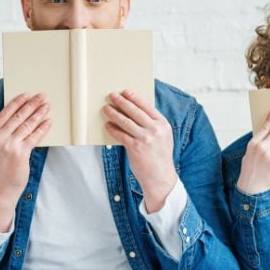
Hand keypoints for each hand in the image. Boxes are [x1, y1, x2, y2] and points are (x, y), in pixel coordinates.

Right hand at [0, 93, 51, 231]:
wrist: (2, 186)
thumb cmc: (2, 166)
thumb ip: (4, 133)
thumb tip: (20, 116)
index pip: (5, 113)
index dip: (17, 103)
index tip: (26, 95)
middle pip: (18, 117)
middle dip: (31, 105)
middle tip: (41, 97)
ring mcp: (9, 146)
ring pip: (27, 125)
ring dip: (39, 114)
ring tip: (46, 106)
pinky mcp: (21, 154)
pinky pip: (34, 137)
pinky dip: (42, 128)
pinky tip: (48, 122)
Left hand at [102, 90, 176, 212]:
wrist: (160, 177)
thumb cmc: (159, 157)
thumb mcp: (163, 137)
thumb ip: (152, 125)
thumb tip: (135, 112)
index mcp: (163, 124)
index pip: (147, 106)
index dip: (135, 98)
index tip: (125, 92)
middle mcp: (155, 130)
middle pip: (134, 111)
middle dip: (121, 102)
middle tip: (112, 96)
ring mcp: (145, 139)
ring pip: (125, 121)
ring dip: (114, 113)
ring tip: (106, 109)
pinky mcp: (135, 148)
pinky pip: (120, 135)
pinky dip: (112, 129)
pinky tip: (107, 125)